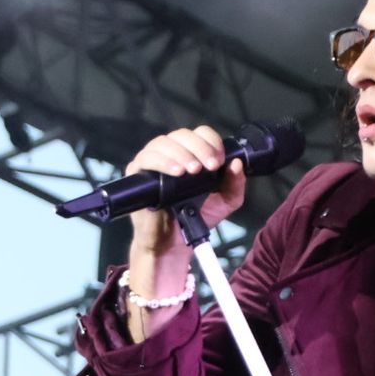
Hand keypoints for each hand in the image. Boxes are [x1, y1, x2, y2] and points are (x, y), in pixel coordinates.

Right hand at [124, 125, 247, 256]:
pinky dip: (162, 161)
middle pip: (182, 135)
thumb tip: (237, 163)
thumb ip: (235, 183)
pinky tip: (176, 172)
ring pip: (163, 143)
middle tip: (209, 167)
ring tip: (193, 171)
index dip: (211, 142)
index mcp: (192, 153)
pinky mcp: (137, 173)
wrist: (174, 242)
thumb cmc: (197, 217)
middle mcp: (172, 152)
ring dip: (181, 154)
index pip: (200, 134)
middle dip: (199, 148)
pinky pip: (146, 158)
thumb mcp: (225, 201)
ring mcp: (152, 160)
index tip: (218, 162)